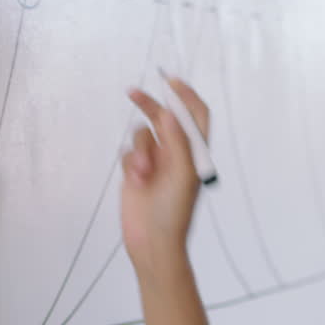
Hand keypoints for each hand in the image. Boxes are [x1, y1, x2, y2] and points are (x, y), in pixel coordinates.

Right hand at [120, 77, 211, 275]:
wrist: (152, 242)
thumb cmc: (174, 212)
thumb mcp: (183, 175)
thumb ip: (177, 142)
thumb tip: (170, 113)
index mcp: (196, 153)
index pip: (195, 116)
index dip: (186, 96)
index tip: (171, 82)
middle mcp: (177, 153)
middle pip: (165, 118)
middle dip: (151, 105)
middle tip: (134, 93)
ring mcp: (156, 161)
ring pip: (142, 135)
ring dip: (140, 150)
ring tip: (143, 173)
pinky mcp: (136, 171)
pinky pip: (128, 152)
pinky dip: (131, 162)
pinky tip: (136, 181)